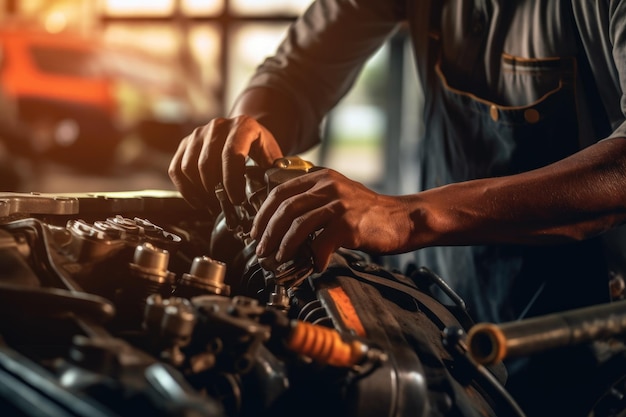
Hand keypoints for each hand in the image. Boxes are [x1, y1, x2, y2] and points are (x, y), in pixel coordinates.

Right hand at [168, 115, 282, 212]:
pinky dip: (184, 189)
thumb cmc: (259, 148)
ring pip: (189, 167)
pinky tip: (198, 200)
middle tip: (225, 207)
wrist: (244, 132)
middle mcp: (218, 125)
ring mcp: (199, 133)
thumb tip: (269, 197)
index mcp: (243, 126)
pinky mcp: (185, 144)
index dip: (232, 181)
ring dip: (199, 192)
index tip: (236, 200)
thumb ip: (272, 173)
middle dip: (215, 191)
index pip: (232, 154)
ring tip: (212, 205)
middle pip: (207, 163)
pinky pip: (176, 169)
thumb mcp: (272, 155)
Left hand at [250, 168, 411, 270]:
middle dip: (268, 232)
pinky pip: (321, 244)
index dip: (263, 214)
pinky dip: (314, 258)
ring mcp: (339, 204)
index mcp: (321, 177)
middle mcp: (328, 186)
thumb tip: (282, 226)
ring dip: (284, 246)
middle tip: (263, 249)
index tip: (257, 232)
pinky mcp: (349, 224)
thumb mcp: (339, 195)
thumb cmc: (370, 213)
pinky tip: (316, 265)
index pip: (280, 192)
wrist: (403, 218)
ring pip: (298, 224)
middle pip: (285, 208)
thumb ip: (314, 202)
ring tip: (280, 259)